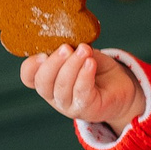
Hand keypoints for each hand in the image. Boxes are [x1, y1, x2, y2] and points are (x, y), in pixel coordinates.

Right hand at [22, 43, 143, 131]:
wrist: (122, 87)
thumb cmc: (97, 68)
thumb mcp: (83, 54)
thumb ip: (73, 49)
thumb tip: (68, 40)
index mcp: (48, 80)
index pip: (28, 77)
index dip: (30, 66)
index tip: (41, 53)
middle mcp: (54, 95)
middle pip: (43, 83)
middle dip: (53, 63)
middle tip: (65, 48)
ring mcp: (68, 105)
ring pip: (62, 87)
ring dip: (72, 66)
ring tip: (84, 50)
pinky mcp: (87, 109)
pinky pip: (81, 93)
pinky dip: (84, 76)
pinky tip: (90, 63)